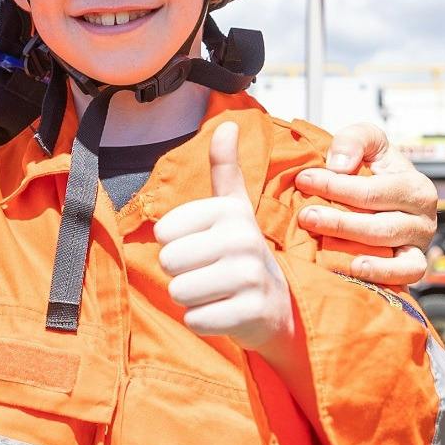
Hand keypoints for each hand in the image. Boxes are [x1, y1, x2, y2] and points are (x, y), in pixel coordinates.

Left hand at [157, 123, 294, 351]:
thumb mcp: (235, 209)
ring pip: (179, 291)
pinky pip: (195, 319)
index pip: (164, 232)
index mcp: (230, 211)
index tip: (203, 247)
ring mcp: (249, 277)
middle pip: (169, 261)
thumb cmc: (243, 254)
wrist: (280, 306)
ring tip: (217, 292)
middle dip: (182, 274)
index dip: (176, 245)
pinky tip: (225, 311)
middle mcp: (242, 239)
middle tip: (209, 273)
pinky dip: (203, 320)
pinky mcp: (250, 312)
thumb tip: (226, 123)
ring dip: (191, 298)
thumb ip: (225, 168)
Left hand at [293, 120, 435, 287]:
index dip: (336, 187)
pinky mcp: (412, 267)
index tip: (304, 180)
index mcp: (415, 186)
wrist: (382, 197)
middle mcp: (423, 218)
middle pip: (380, 225)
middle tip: (306, 216)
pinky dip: (382, 275)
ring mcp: (418, 245)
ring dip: (353, 248)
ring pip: (391, 252)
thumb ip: (354, 141)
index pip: (373, 191)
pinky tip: (353, 269)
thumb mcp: (366, 142)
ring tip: (323, 243)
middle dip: (339, 221)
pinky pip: (404, 276)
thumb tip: (340, 166)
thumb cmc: (374, 168)